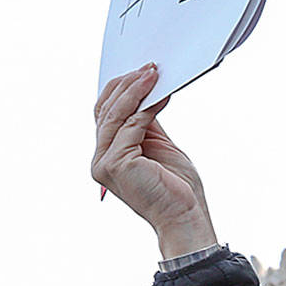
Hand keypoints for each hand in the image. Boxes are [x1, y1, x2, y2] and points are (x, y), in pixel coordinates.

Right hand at [91, 65, 217, 256]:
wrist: (186, 218)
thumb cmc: (177, 188)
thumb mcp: (159, 146)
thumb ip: (146, 123)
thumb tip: (146, 92)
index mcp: (107, 155)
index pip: (105, 114)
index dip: (121, 90)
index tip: (142, 71)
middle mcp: (100, 159)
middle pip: (106, 110)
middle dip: (127, 85)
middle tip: (149, 67)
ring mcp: (104, 162)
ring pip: (115, 114)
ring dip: (136, 90)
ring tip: (154, 73)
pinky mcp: (116, 164)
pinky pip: (131, 125)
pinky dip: (147, 107)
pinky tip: (162, 95)